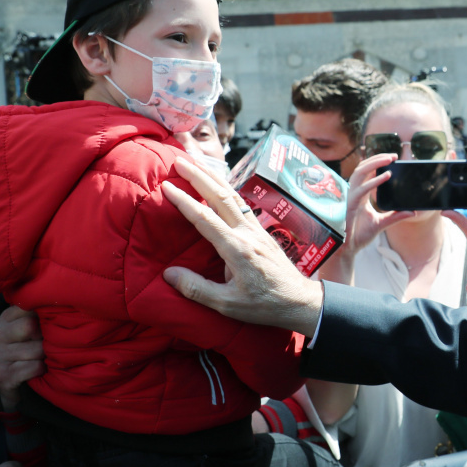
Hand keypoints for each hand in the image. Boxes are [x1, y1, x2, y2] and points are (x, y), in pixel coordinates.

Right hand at [0, 307, 45, 411]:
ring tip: (44, 359)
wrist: (17, 388)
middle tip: (48, 344)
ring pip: (36, 349)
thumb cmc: (31, 351)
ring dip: (46, 356)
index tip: (51, 322)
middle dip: (45, 337)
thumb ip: (42, 314)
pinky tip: (40, 371)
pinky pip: (34, 367)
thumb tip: (63, 302)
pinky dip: (42, 369)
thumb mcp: (34, 329)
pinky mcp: (2, 375)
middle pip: (30, 326)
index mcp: (6, 318)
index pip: (29, 305)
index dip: (46, 314)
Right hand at [161, 156, 323, 335]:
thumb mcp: (228, 305)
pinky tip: (219, 186)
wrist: (299, 301)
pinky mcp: (262, 231)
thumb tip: (168, 274)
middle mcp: (248, 233)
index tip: (167, 186)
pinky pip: (241, 204)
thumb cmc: (264, 305)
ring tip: (196, 163)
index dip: (184, 201)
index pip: (205, 218)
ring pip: (233, 196)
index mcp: (237, 249)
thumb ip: (197, 289)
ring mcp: (257, 229)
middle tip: (179, 160)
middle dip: (199, 176)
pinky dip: (226, 189)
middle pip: (221, 196)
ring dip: (214, 177)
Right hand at [342, 152, 414, 258]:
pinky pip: (362, 189)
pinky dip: (374, 181)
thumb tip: (412, 212)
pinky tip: (386, 176)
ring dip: (375, 163)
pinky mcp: (351, 205)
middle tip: (394, 155)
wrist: (348, 249)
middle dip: (378, 158)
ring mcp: (351, 197)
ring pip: (360, 172)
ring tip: (390, 159)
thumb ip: (395, 216)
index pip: (367, 171)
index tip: (393, 158)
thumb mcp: (382, 223)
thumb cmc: (359, 235)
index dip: (377, 162)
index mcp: (361, 194)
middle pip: (363, 167)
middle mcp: (355, 192)